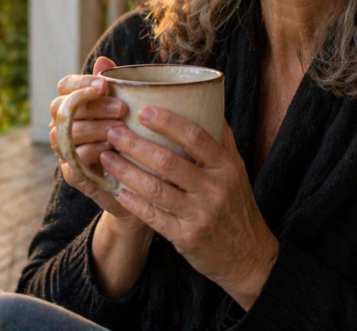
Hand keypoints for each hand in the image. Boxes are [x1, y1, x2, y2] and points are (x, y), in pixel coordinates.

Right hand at [48, 57, 149, 235]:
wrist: (141, 182)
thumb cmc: (133, 137)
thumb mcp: (129, 110)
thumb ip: (115, 87)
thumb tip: (103, 60)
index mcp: (74, 104)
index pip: (65, 85)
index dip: (81, 83)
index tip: (104, 85)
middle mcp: (63, 125)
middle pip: (63, 108)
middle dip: (92, 106)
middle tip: (121, 109)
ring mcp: (65, 150)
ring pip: (64, 134)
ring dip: (93, 129)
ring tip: (119, 129)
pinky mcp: (72, 173)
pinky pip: (72, 160)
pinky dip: (91, 152)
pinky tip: (110, 150)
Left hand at [100, 108, 279, 309]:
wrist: (249, 256)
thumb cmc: (237, 205)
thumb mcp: (237, 171)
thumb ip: (221, 139)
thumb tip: (208, 101)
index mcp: (227, 167)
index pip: (196, 137)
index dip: (168, 122)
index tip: (143, 110)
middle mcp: (215, 189)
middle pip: (169, 161)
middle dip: (136, 145)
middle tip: (113, 131)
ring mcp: (200, 215)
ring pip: (156, 189)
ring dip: (127, 171)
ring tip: (106, 157)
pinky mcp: (187, 237)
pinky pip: (154, 217)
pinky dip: (134, 202)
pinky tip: (118, 190)